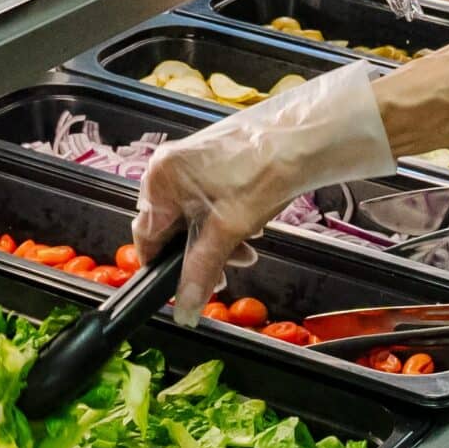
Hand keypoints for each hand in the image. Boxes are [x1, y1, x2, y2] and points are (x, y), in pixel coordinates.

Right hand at [133, 61, 393, 321]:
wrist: (302, 138)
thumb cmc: (262, 173)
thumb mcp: (227, 232)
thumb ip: (200, 272)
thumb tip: (185, 309)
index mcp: (159, 180)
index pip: (146, 236)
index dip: (164, 266)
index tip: (184, 284)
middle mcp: (167, 165)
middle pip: (171, 226)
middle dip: (199, 252)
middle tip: (226, 267)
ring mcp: (189, 158)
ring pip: (192, 213)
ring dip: (215, 237)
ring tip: (246, 245)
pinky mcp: (211, 156)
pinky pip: (206, 196)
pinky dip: (223, 216)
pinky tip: (249, 223)